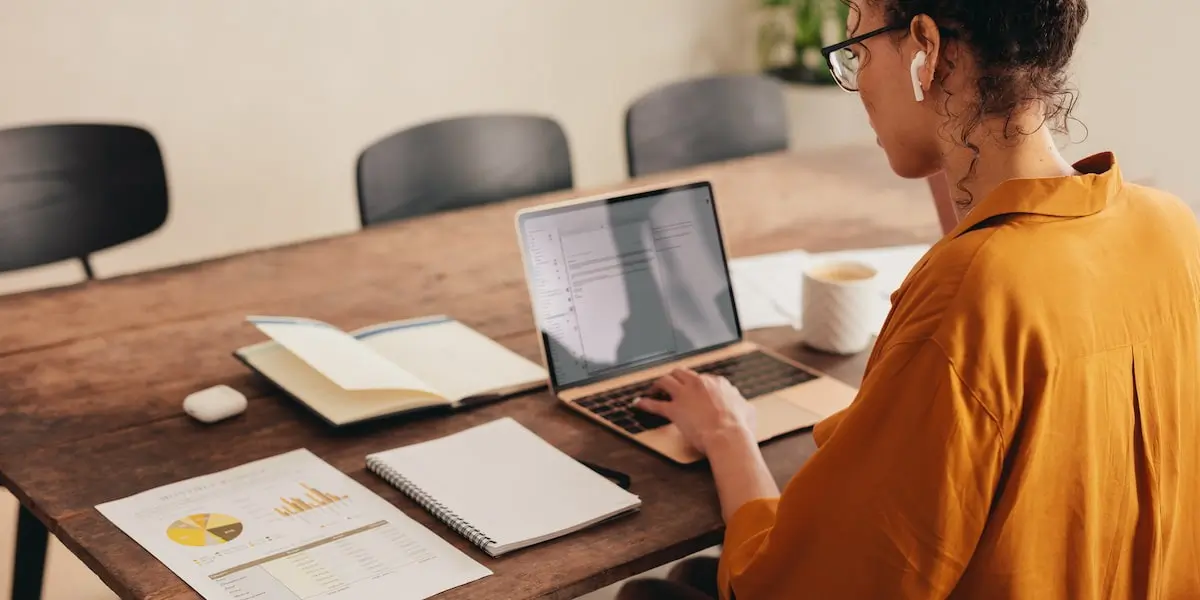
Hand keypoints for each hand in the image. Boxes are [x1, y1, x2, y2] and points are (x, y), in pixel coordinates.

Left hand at [633, 368, 755, 455]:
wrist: (728, 436)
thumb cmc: (739, 426)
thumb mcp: (748, 410)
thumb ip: (743, 404)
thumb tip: (745, 406)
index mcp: (717, 383)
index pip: (702, 379)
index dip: (695, 385)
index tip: (692, 390)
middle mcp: (699, 384)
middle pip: (681, 373)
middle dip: (674, 378)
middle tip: (670, 385)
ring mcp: (685, 395)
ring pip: (666, 381)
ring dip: (658, 385)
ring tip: (654, 390)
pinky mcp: (674, 409)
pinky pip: (655, 404)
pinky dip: (645, 403)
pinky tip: (638, 404)